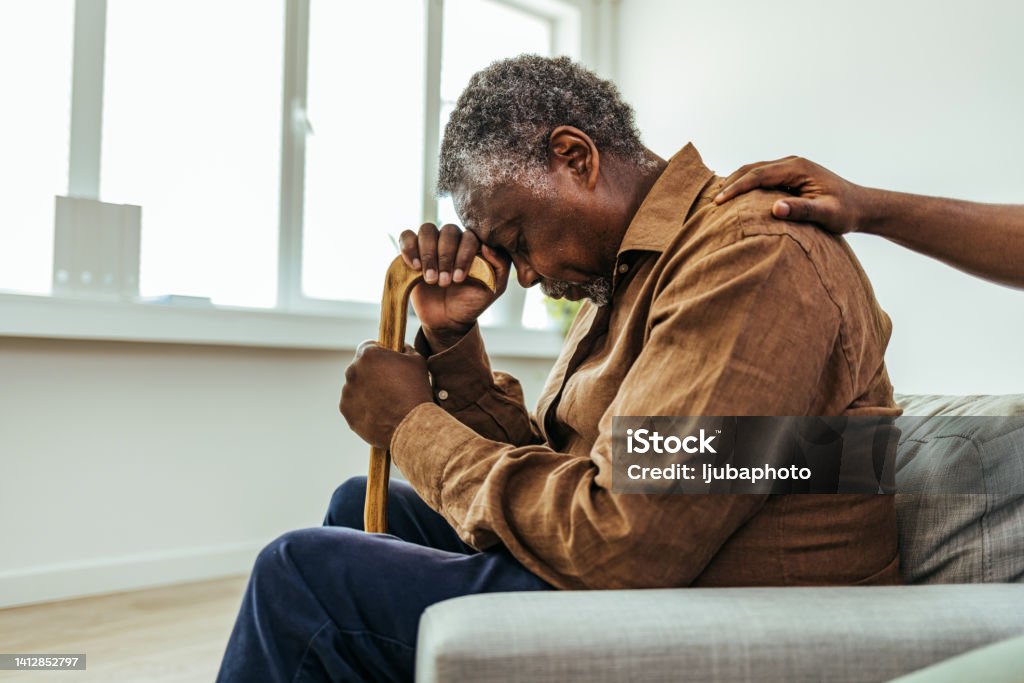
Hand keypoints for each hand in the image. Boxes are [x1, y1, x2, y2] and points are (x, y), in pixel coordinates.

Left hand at [339, 341, 433, 448]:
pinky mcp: (346, 411)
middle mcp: (353, 371)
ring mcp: (347, 392)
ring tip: (386, 402)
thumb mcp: (417, 361)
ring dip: (367, 391)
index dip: (379, 353)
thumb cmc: (416, 391)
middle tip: (389, 385)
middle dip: (372, 373)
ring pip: (356, 387)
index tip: (386, 362)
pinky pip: (353, 405)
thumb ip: (405, 349)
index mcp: (368, 355)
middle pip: (360, 367)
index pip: (368, 346)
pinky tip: (380, 413)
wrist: (412, 425)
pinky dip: (363, 408)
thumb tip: (401, 347)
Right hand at [399, 223, 510, 349]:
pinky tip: (414, 267)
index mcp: (472, 245)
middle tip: (444, 282)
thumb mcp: (493, 287)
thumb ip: (499, 266)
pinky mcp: (412, 251)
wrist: (447, 319)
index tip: (459, 279)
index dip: (463, 255)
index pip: (469, 236)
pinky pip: (407, 236)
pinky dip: (409, 248)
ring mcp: (431, 244)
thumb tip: (486, 246)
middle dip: (445, 258)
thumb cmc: (471, 301)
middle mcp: (452, 240)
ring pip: (427, 230)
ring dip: (428, 255)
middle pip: (448, 231)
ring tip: (430, 279)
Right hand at [713, 156, 871, 233]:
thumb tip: (776, 208)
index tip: (720, 201)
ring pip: (755, 170)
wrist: (862, 206)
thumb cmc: (845, 212)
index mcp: (798, 168)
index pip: (759, 174)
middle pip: (752, 168)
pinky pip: (761, 177)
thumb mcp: (827, 214)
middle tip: (712, 201)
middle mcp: (792, 163)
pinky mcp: (789, 176)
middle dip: (730, 182)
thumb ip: (802, 210)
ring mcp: (790, 168)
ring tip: (718, 198)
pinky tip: (735, 197)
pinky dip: (745, 184)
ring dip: (736, 182)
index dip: (737, 187)